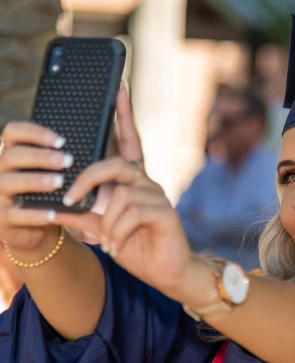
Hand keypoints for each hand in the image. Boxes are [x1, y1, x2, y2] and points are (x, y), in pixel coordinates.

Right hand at [0, 120, 71, 251]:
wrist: (37, 231)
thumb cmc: (49, 196)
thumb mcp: (55, 176)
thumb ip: (65, 160)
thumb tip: (95, 145)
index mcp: (13, 155)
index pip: (13, 133)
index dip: (34, 133)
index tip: (61, 141)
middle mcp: (2, 172)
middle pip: (11, 156)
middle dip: (41, 157)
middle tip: (68, 161)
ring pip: (9, 182)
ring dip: (36, 180)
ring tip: (60, 182)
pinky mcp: (1, 219)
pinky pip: (14, 214)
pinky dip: (34, 213)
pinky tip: (53, 213)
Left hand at [55, 88, 205, 302]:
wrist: (168, 273)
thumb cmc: (138, 248)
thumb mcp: (105, 230)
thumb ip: (87, 215)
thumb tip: (59, 208)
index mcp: (133, 183)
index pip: (128, 143)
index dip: (123, 117)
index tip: (119, 89)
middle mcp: (147, 184)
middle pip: (115, 164)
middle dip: (88, 179)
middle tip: (72, 199)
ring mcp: (158, 196)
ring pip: (119, 194)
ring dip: (105, 222)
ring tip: (107, 241)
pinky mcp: (165, 212)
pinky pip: (131, 213)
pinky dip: (117, 231)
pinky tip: (118, 245)